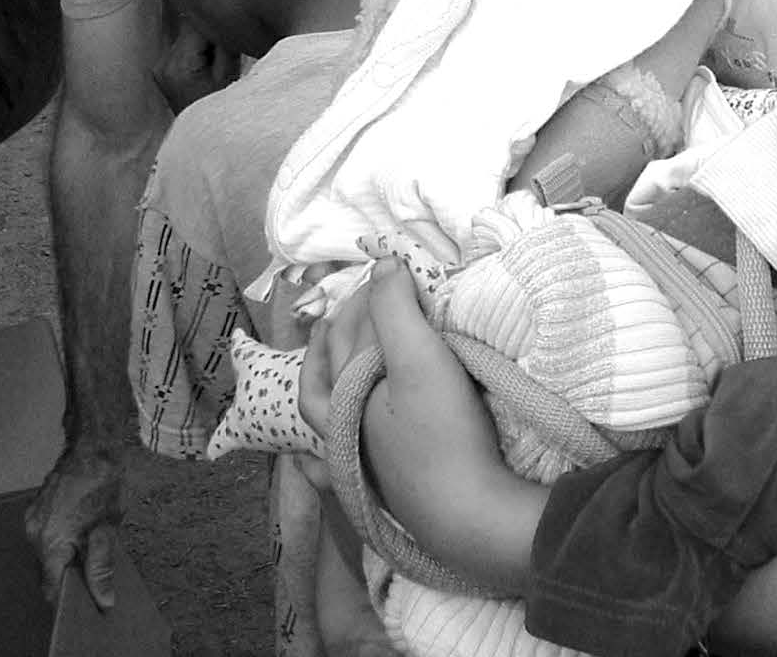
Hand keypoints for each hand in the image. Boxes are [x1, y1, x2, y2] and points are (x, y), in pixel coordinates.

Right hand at [24, 443, 122, 609]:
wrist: (93, 446)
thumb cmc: (103, 484)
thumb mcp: (107, 530)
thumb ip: (101, 568)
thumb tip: (103, 599)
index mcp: (49, 542)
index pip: (51, 587)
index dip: (69, 599)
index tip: (87, 602)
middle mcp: (34, 533)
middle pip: (49, 570)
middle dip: (71, 575)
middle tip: (96, 574)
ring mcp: (33, 519)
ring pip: (49, 552)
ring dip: (68, 556)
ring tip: (93, 546)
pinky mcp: (37, 508)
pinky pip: (48, 534)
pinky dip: (64, 539)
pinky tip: (84, 529)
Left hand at [151, 4, 237, 113]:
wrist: (205, 138)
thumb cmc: (221, 110)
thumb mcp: (229, 73)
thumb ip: (223, 42)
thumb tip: (220, 15)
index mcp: (179, 64)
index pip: (195, 24)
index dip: (214, 23)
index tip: (228, 29)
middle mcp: (162, 63)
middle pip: (189, 29)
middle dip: (209, 35)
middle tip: (224, 54)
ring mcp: (159, 67)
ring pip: (186, 38)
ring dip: (202, 44)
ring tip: (214, 66)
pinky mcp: (161, 71)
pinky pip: (182, 50)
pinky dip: (195, 53)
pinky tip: (204, 70)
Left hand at [300, 259, 506, 527]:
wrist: (468, 515)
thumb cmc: (444, 434)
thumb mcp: (422, 359)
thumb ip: (396, 308)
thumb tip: (383, 262)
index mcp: (345, 390)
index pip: (351, 328)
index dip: (373, 292)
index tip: (399, 269)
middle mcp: (339, 423)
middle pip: (334, 363)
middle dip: (346, 325)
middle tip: (369, 297)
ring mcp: (354, 459)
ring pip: (322, 409)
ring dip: (320, 375)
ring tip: (325, 352)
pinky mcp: (374, 488)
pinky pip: (326, 470)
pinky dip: (312, 461)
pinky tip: (307, 461)